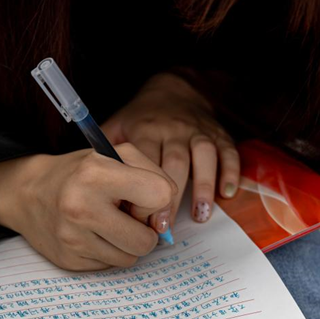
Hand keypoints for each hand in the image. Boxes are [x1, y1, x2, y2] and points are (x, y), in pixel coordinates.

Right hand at [0, 143, 176, 270]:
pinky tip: (92, 235)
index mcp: (96, 173)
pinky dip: (108, 251)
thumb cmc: (81, 172)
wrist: (28, 192)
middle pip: (147, 240)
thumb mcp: (116, 155)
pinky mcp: (70, 261)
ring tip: (108, 224)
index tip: (140, 196)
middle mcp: (81, 207)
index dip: (158, 198)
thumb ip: (154, 176)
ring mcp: (73, 239)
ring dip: (127, 243)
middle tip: (126, 215)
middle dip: (145, 230)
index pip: (159, 195)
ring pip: (131, 258)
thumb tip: (164, 223)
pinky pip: (111, 266)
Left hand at [101, 72, 239, 224]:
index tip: (138, 218)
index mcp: (146, 129)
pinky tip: (227, 195)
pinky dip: (231, 172)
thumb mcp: (117, 128)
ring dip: (203, 187)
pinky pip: (229, 152)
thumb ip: (105, 155)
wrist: (174, 89)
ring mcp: (199, 131)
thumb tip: (89, 192)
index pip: (145, 160)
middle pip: (175, 162)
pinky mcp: (220, 135)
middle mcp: (174, 129)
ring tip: (200, 216)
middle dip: (170, 197)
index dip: (142, 191)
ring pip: (204, 157)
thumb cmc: (141, 119)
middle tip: (165, 229)